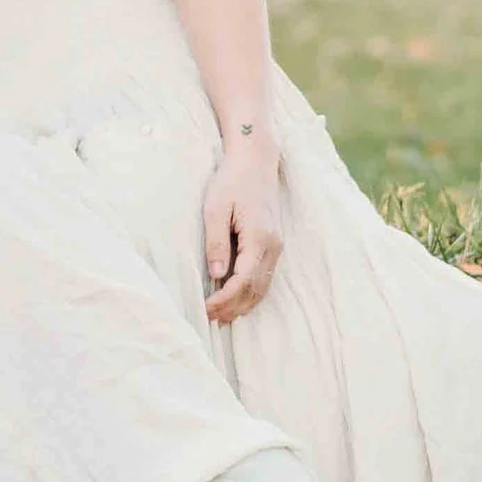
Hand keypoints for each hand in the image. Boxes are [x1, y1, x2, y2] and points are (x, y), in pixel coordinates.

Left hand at [200, 131, 284, 323]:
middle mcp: (273, 246)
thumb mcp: (215, 208)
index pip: (243, 281)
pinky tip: (235, 300)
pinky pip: (265, 277)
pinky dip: (250, 293)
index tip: (205, 310)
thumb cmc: (231, 181)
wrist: (255, 162)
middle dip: (233, 308)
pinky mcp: (273, 245)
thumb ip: (216, 242)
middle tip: (209, 320)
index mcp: (259, 238)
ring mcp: (276, 247)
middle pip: (255, 290)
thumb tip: (216, 275)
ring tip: (220, 317)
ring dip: (243, 305)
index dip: (224, 300)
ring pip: (263, 287)